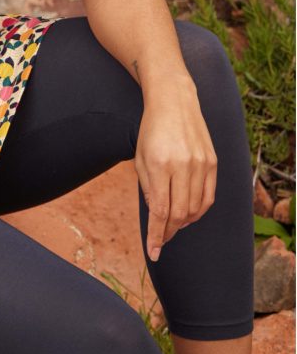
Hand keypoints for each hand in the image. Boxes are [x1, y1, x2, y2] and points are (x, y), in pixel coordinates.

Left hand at [134, 79, 217, 261]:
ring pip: (195, 209)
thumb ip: (148, 189)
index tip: (153, 252)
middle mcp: (183, 166)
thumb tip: (157, 216)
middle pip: (179, 213)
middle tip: (160, 241)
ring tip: (172, 227)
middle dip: (168, 233)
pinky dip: (199, 211)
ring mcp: (201, 164)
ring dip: (183, 223)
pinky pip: (209, 197)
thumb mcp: (140, 158)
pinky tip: (188, 215)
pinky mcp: (213, 162)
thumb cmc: (151, 131)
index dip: (156, 235)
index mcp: (160, 165)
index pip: (159, 211)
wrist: (175, 102)